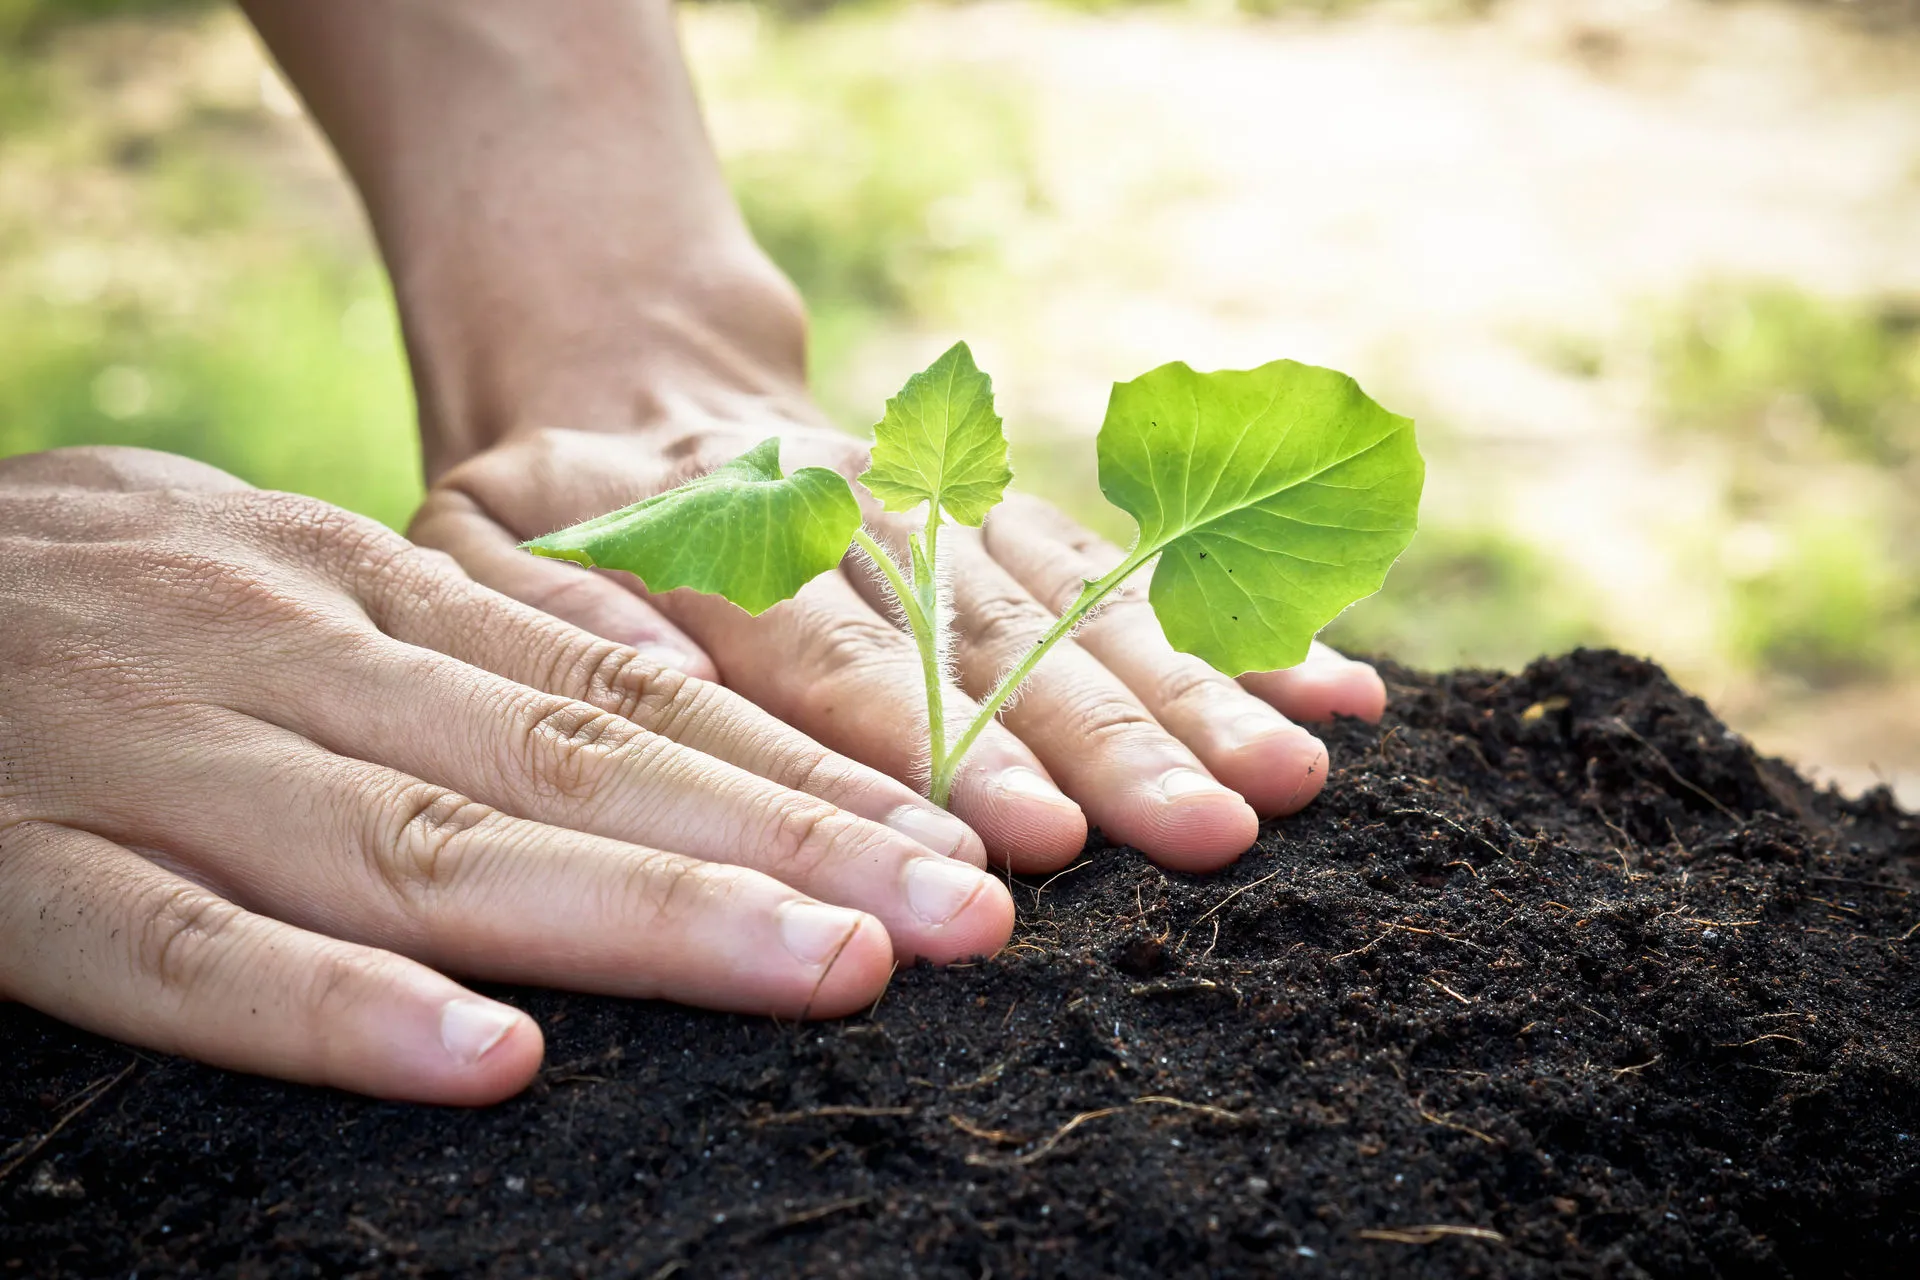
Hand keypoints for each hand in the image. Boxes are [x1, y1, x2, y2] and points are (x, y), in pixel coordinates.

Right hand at [0, 448, 1012, 1103]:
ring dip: (648, 913)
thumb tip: (673, 681)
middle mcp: (303, 666)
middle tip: (972, 917)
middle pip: (585, 764)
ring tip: (832, 969)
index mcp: (375, 595)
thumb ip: (474, 633)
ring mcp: (168, 768)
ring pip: (434, 846)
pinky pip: (188, 956)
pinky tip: (489, 1064)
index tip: (960, 839)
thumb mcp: (298, 566)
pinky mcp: (23, 876)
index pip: (635, 691)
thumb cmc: (106, 586)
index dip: (807, 770)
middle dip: (796, 841)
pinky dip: (339, 1013)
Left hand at [413, 406, 1388, 875]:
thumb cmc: (543, 517)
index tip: (1027, 845)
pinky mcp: (1001, 516)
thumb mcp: (485, 563)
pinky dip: (1227, 633)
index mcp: (710, 538)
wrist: (621, 373)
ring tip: (1289, 784)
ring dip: (1186, 695)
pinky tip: (1335, 691)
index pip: (824, 658)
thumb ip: (568, 641)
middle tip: (1202, 836)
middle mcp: (850, 518)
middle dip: (1098, 743)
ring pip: (1070, 603)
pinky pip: (1118, 573)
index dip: (930, 747)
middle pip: (982, 635)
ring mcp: (940, 511)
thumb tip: (671, 725)